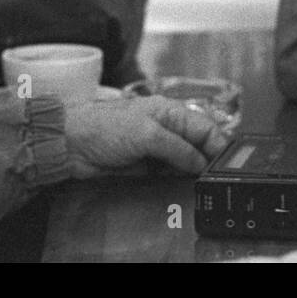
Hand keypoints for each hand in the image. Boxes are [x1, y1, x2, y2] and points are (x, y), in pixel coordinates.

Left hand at [63, 94, 229, 179]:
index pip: (204, 127)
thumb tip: (200, 163)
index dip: (217, 144)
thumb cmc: (104, 127)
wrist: (70, 145)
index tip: (226, 163)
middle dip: (206, 159)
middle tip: (214, 176)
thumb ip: (177, 148)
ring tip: (199, 183)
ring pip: (184, 161)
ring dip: (191, 172)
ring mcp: (155, 148)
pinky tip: (181, 186)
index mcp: (170, 112)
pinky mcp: (144, 166)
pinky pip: (168, 173)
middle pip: (196, 145)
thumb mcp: (147, 134)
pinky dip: (176, 179)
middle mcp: (165, 128)